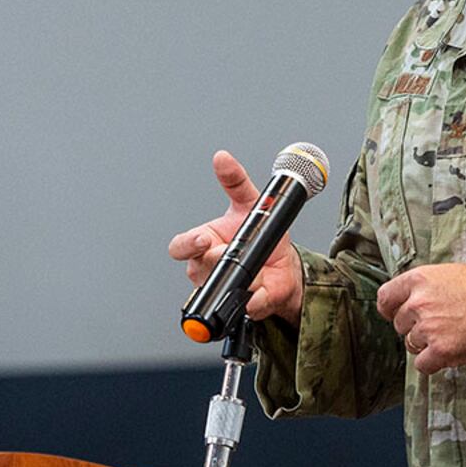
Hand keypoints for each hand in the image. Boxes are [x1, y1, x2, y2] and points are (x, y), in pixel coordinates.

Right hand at [167, 150, 303, 325]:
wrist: (285, 266)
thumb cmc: (262, 236)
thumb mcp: (251, 202)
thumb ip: (235, 180)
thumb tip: (222, 158)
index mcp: (203, 243)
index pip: (180, 247)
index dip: (187, 245)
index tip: (203, 239)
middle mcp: (207, 269)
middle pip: (197, 269)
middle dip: (214, 260)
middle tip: (229, 252)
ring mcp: (224, 290)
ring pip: (221, 288)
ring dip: (240, 278)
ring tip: (258, 267)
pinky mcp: (245, 307)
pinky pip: (247, 308)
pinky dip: (257, 301)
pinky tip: (263, 291)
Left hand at [376, 263, 465, 373]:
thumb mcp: (453, 274)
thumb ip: (428, 286)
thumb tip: (411, 299)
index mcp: (420, 279)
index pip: (386, 297)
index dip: (389, 309)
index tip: (395, 315)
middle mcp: (419, 302)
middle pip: (399, 324)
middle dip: (415, 329)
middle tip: (441, 328)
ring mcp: (429, 327)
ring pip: (411, 344)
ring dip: (426, 346)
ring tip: (452, 338)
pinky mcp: (441, 350)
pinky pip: (422, 365)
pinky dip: (434, 364)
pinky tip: (451, 355)